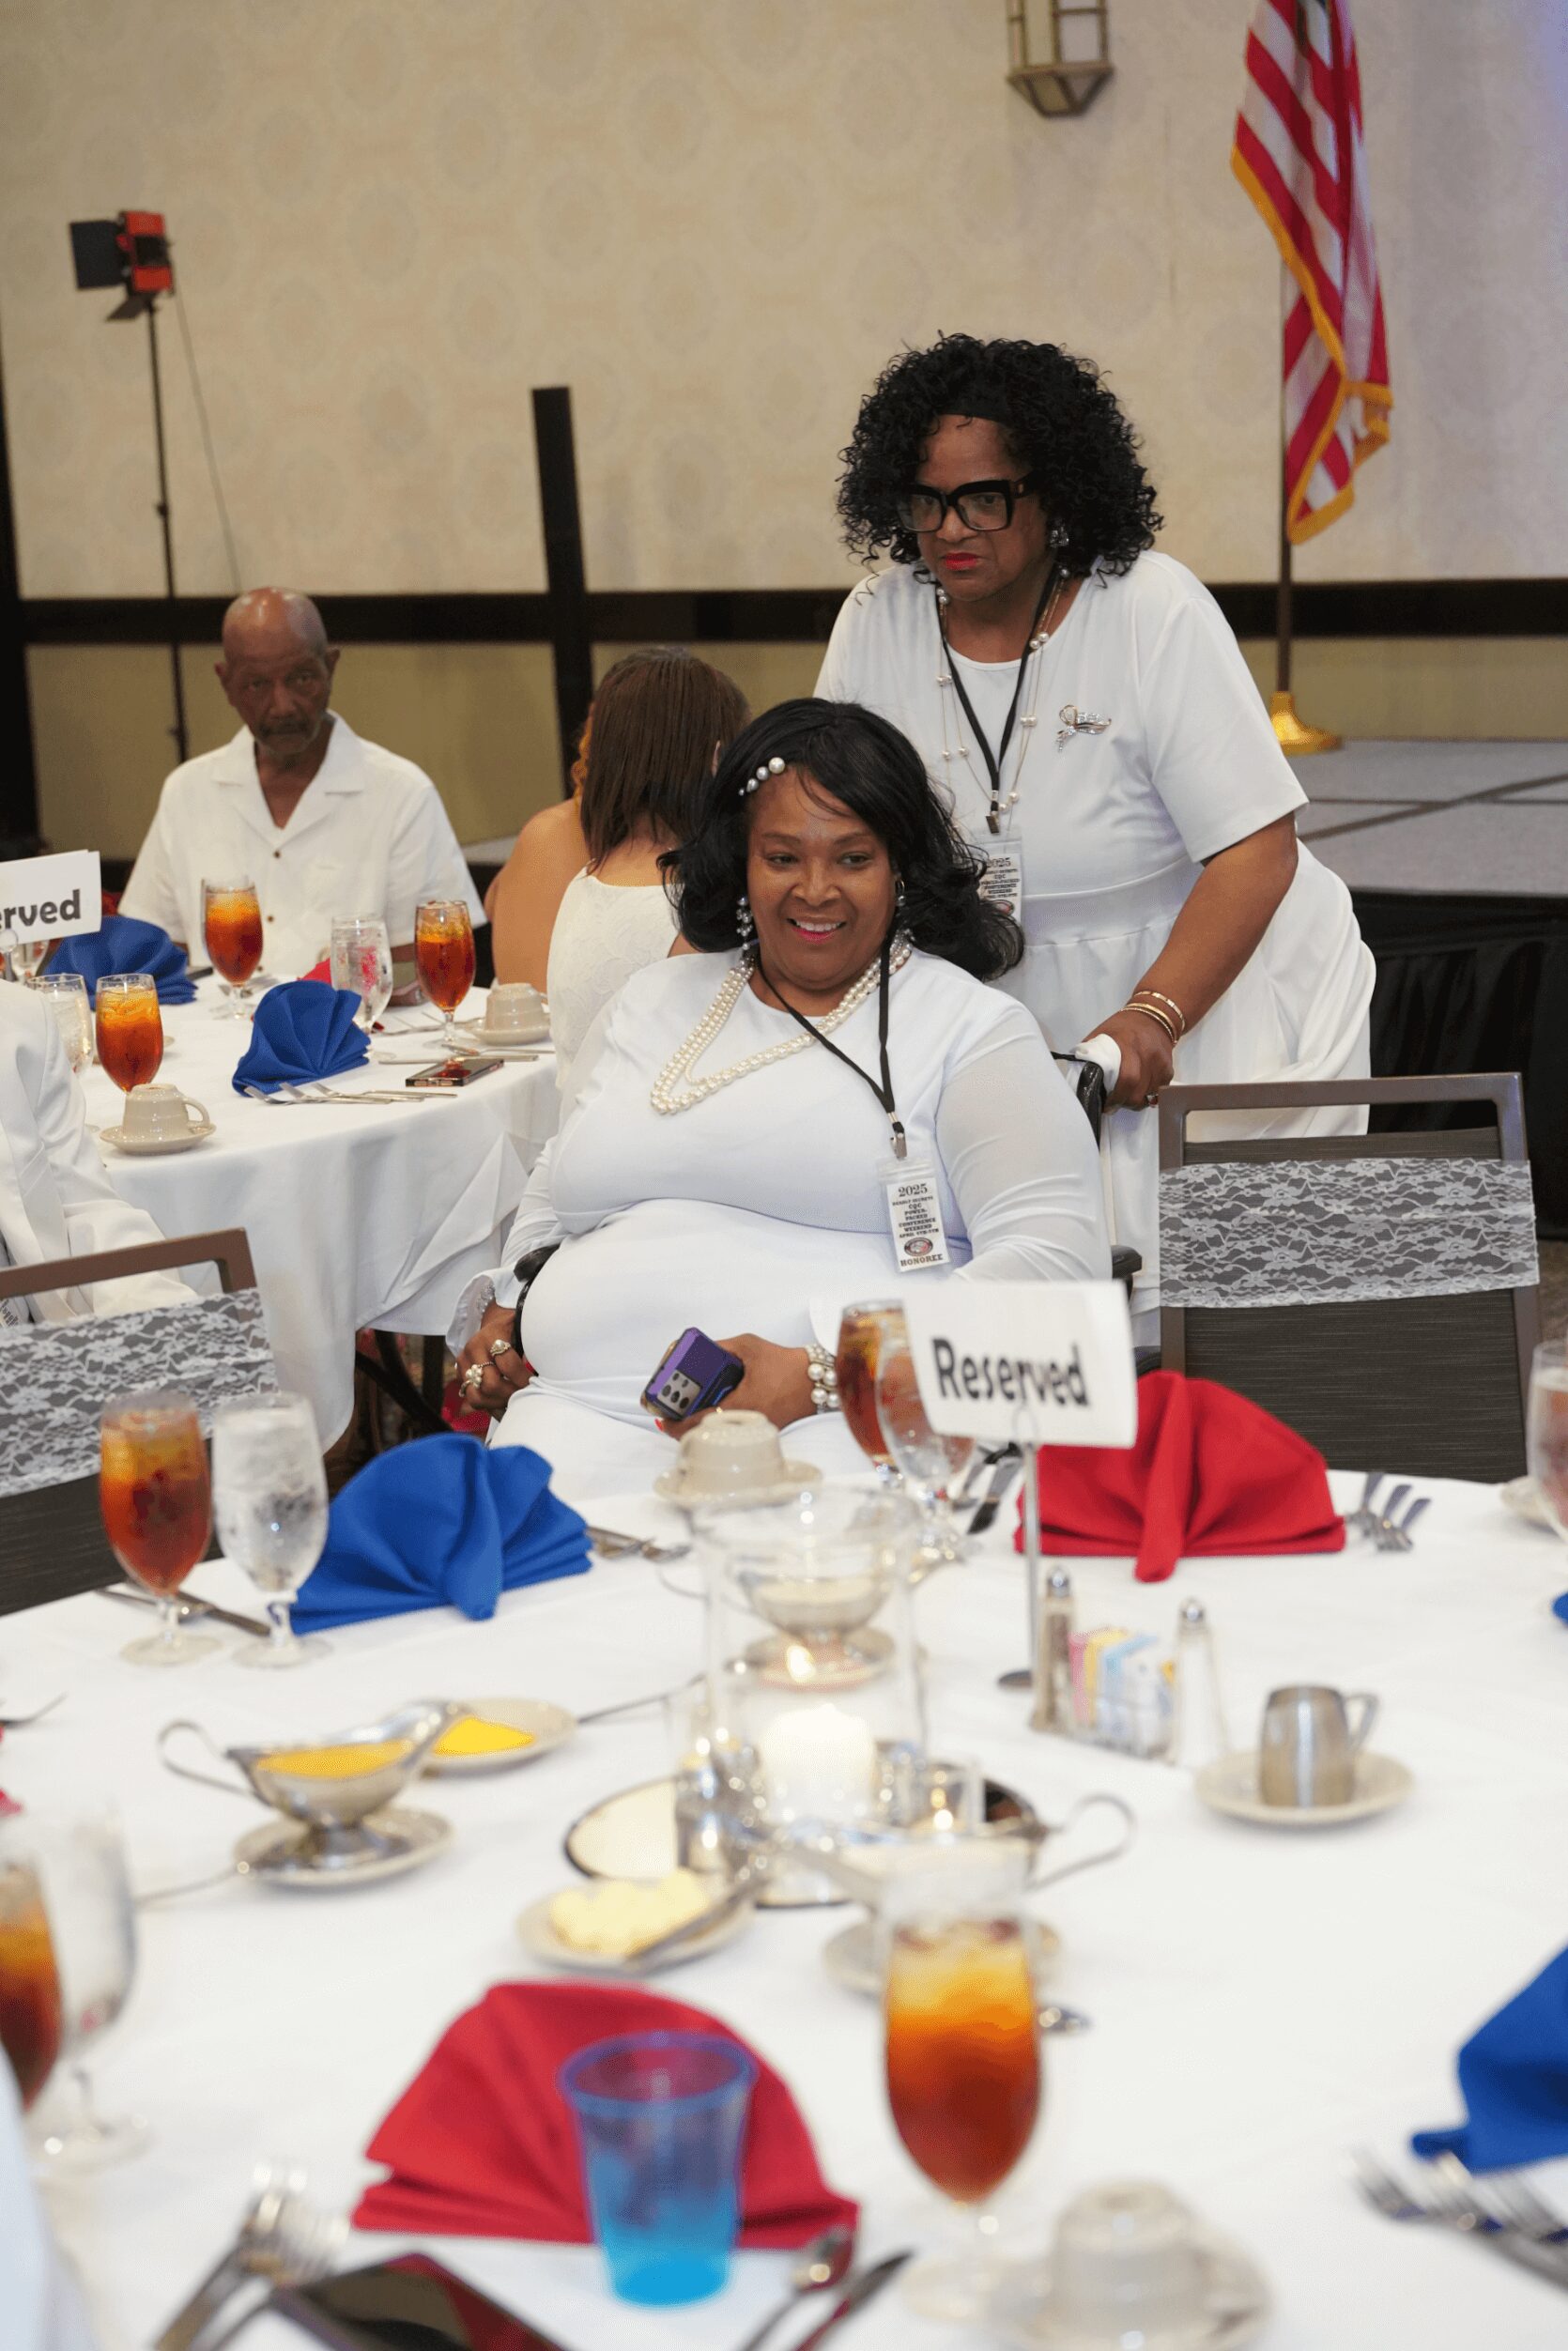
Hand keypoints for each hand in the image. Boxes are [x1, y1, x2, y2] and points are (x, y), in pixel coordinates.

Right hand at [455, 1301, 532, 1419]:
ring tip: (513, 1401)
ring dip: (498, 1403)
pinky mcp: (460, 1375)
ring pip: (477, 1396)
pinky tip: (504, 1409)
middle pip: (491, 1385)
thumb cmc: (516, 1329)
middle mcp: (474, 1349)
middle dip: (511, 1394)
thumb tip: (541, 1374)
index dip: (523, 1379)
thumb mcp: (525, 1331)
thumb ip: (532, 1348)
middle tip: (525, 1395)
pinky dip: (490, 1407)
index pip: (508, 1365)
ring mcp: (464, 1363)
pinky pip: (473, 1399)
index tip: (534, 1384)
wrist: (497, 1323)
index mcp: (492, 1336)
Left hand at [656, 1333, 813, 1437]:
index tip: (663, 1419)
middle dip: (683, 1424)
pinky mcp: (758, 1428)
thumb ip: (720, 1347)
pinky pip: (730, 1429)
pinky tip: (710, 1409)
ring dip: (699, 1423)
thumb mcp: (748, 1346)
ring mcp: (752, 1428)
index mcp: (740, 1404)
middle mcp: (745, 1422)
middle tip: (670, 1413)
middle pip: (704, 1432)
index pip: (701, 1422)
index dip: (677, 1425)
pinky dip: (717, 1421)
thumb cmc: (783, 1364)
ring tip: (686, 1410)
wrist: (815, 1380)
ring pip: (717, 1433)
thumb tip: (696, 1352)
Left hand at [1092, 1008, 1175, 1110]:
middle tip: (1113, 1103)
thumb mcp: (1102, 1035)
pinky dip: (1147, 1094)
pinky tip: (1139, 1087)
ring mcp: (1160, 1062)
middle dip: (1123, 1102)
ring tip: (1125, 1094)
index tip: (1105, 1104)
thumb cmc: (1121, 1028)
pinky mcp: (1169, 1069)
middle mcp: (1146, 1053)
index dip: (1115, 1097)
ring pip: (1148, 1095)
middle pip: (1137, 1092)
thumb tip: (1081, 1080)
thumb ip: (1092, 1056)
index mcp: (1126, 1043)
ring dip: (1135, 1100)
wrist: (1154, 1017)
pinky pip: (1158, 1091)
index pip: (1126, 1078)